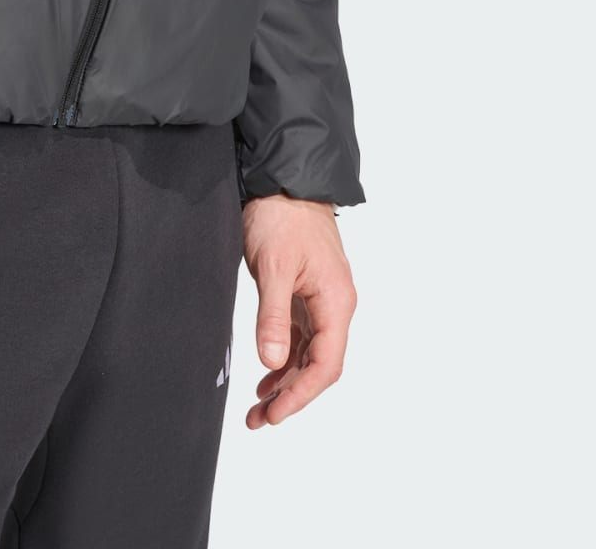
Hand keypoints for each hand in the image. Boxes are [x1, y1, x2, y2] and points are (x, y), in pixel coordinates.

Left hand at [239, 193, 355, 428]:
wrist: (283, 177)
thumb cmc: (282, 216)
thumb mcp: (273, 267)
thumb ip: (273, 316)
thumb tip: (271, 362)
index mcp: (336, 302)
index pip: (326, 364)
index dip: (300, 394)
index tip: (274, 414)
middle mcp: (335, 304)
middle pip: (319, 364)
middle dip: (291, 394)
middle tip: (259, 419)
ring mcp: (321, 297)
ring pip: (308, 351)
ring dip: (285, 378)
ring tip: (258, 405)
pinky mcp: (305, 288)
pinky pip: (299, 333)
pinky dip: (283, 354)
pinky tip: (267, 369)